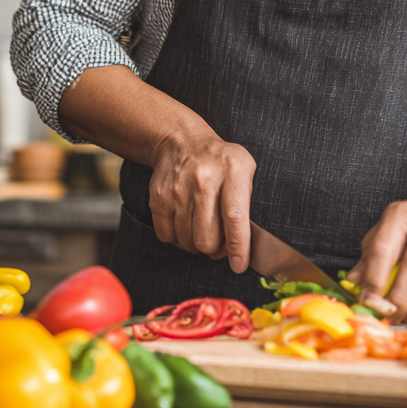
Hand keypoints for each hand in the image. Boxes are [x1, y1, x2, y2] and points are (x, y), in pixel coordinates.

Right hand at [148, 131, 255, 272]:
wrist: (182, 142)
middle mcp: (204, 179)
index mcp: (232, 170)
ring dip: (196, 244)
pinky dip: (177, 238)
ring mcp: (179, 188)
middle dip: (215, 249)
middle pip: (207, 238)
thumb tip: (244, 245)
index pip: (235, 217)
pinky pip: (167, 236)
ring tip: (202, 228)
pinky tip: (185, 222)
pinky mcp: (159, 197)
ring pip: (187, 242)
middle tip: (219, 242)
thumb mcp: (245, 170)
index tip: (239, 265)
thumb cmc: (220, 162)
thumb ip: (247, 203)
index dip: (237, 246)